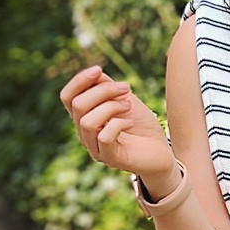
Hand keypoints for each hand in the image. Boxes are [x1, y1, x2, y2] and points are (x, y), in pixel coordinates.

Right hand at [58, 66, 175, 189]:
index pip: (67, 97)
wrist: (162, 150)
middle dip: (103, 91)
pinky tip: (130, 122)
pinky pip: (103, 137)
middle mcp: (85, 134)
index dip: (79, 80)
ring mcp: (95, 148)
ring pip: (87, 121)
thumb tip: (95, 73)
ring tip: (128, 106)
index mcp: (84, 117)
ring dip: (111, 107)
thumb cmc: (141, 124)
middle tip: (126, 88)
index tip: (99, 70)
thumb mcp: (122, 98)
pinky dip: (118, 124)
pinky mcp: (110, 159)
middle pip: (77, 105)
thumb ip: (106, 85)